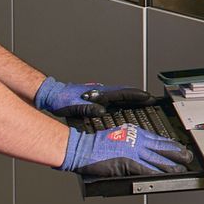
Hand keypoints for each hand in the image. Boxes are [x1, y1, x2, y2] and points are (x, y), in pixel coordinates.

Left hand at [33, 78, 156, 117]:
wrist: (52, 94)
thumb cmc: (62, 100)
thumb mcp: (74, 105)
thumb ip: (89, 108)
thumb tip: (102, 111)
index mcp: (98, 93)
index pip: (122, 94)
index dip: (136, 96)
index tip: (149, 98)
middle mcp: (101, 91)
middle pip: (124, 93)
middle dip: (138, 96)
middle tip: (151, 100)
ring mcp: (99, 93)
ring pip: (119, 96)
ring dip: (132, 99)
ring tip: (143, 104)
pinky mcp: (95, 97)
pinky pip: (114, 99)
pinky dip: (123, 102)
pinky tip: (124, 107)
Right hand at [60, 125, 192, 177]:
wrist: (82, 148)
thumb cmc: (94, 144)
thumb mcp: (117, 136)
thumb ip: (130, 142)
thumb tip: (141, 151)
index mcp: (133, 132)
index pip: (157, 138)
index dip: (170, 144)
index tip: (179, 147)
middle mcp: (136, 140)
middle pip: (161, 147)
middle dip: (176, 153)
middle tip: (188, 156)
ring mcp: (133, 151)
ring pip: (157, 158)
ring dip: (171, 164)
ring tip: (181, 168)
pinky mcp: (128, 162)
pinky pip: (147, 169)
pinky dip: (158, 173)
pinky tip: (166, 175)